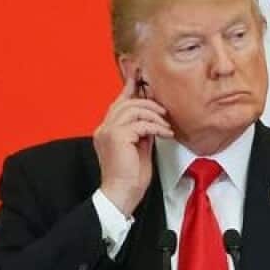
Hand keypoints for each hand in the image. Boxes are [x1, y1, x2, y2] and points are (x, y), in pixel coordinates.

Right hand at [94, 72, 172, 215]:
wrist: (122, 194)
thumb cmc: (130, 176)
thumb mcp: (139, 146)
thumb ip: (142, 129)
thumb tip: (153, 116)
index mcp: (106, 130)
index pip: (118, 103)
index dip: (130, 87)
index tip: (139, 75)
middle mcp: (104, 128)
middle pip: (127, 102)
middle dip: (149, 103)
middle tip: (164, 112)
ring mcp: (108, 131)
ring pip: (134, 109)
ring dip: (154, 116)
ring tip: (165, 126)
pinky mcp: (117, 137)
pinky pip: (141, 123)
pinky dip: (156, 127)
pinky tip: (165, 134)